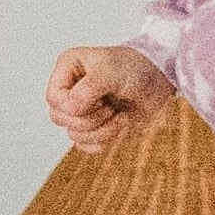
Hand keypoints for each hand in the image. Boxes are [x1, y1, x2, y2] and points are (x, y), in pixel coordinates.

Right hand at [48, 45, 172, 151]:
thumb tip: (70, 109)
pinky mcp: (98, 126)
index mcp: (67, 71)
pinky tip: (120, 124)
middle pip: (59, 118)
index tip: (100, 98)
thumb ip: (88, 89)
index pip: (53, 99)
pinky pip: (87, 146)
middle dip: (89, 118)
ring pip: (74, 135)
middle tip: (110, 106)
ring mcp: (83, 110)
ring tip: (118, 114)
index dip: (73, 106)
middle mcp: (70, 91)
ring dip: (101, 130)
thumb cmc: (134, 69)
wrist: (160, 80)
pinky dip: (105, 140)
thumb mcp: (110, 72)